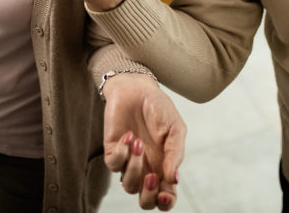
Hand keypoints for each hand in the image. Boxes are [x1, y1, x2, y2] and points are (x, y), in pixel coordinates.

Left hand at [103, 73, 185, 210]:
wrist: (138, 88)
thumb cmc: (159, 108)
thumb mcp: (175, 128)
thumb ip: (175, 153)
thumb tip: (174, 179)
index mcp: (164, 166)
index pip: (165, 195)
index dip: (166, 202)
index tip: (166, 194)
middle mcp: (146, 168)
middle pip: (145, 200)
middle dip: (148, 196)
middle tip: (152, 176)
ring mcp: (129, 161)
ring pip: (128, 185)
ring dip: (135, 167)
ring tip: (139, 143)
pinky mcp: (113, 150)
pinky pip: (114, 165)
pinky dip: (122, 152)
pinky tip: (129, 135)